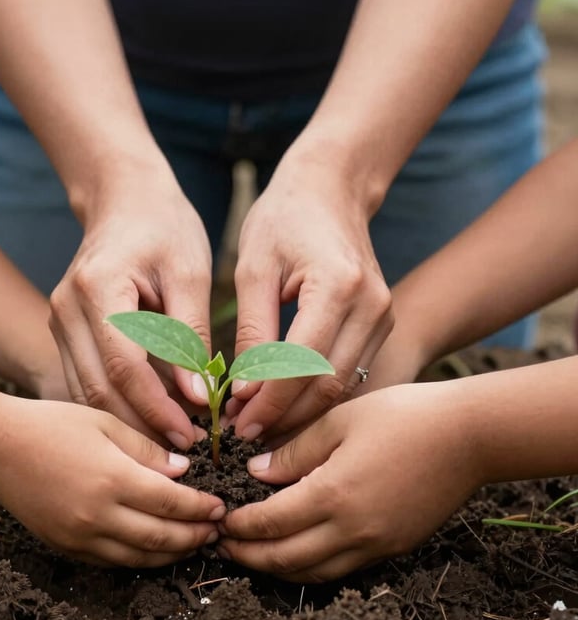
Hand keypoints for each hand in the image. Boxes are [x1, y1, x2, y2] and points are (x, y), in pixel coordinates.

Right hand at [0, 398, 225, 566]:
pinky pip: (112, 561)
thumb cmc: (53, 425)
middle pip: (161, 537)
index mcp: (112, 479)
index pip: (171, 503)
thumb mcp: (105, 423)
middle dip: (195, 536)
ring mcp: (80, 536)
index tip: (220, 506)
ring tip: (194, 543)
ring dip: (172, 554)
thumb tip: (184, 471)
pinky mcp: (66, 547)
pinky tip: (155, 548)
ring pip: (139, 557)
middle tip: (216, 531)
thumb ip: (147, 450)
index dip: (200, 508)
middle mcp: (98, 515)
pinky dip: (140, 558)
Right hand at [49, 163, 212, 449]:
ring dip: (126, 423)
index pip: (125, 367)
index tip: (192, 437)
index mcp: (98, 289)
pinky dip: (115, 406)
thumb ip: (191, 336)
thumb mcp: (189, 274)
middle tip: (183, 453)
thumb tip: (198, 399)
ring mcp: (58, 321)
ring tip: (169, 445)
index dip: (158, 408)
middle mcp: (66, 309)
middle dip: (141, 427)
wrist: (124, 200)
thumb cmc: (165, 229)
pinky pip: (86, 380)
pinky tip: (147, 420)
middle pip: (98, 389)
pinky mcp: (64, 331)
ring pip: (87, 392)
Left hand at [218, 382, 482, 581]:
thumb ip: (294, 450)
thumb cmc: (403, 415)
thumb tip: (256, 473)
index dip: (239, 527)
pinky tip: (298, 551)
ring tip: (253, 554)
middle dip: (249, 556)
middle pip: (285, 559)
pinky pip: (343, 569)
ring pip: (314, 573)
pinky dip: (311, 567)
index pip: (269, 523)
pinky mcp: (395, 547)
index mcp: (333, 495)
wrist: (470, 436)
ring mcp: (376, 544)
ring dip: (277, 568)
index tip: (219, 520)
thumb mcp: (339, 420)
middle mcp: (353, 530)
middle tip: (223, 546)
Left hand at [226, 149, 393, 440]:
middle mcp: (372, 306)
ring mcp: (384, 316)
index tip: (236, 421)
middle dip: (284, 416)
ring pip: (343, 386)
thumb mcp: (253, 270)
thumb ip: (252, 332)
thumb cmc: (283, 220)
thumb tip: (244, 392)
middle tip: (243, 431)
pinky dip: (316, 394)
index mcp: (338, 287)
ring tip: (258, 421)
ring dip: (300, 411)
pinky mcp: (382, 323)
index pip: (302, 366)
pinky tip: (284, 402)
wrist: (330, 188)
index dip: (268, 402)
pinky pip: (350, 372)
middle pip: (328, 385)